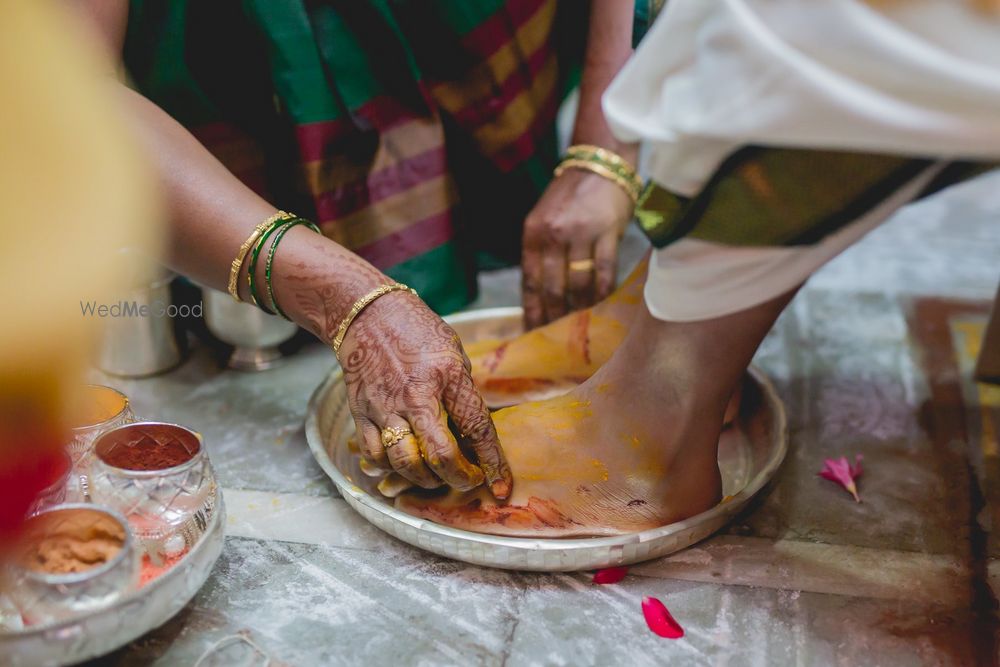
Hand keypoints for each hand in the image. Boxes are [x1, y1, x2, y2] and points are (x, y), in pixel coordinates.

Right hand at [337, 290, 512, 498]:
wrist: (367, 315)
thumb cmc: (417, 331)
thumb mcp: (454, 354)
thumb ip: (462, 394)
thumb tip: (472, 435)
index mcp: (447, 375)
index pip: (476, 428)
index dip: (492, 463)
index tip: (500, 486)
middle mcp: (415, 395)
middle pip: (439, 455)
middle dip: (459, 478)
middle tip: (468, 481)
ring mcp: (385, 406)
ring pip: (405, 463)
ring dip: (425, 479)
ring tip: (436, 475)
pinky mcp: (362, 413)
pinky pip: (375, 456)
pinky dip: (391, 469)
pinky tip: (403, 465)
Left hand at [522, 168, 633, 328]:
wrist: (598, 164)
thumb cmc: (570, 197)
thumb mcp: (544, 221)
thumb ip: (541, 253)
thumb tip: (540, 296)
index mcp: (533, 234)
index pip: (530, 282)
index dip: (532, 310)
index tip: (532, 332)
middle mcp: (553, 235)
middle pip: (552, 288)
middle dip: (554, 317)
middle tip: (558, 339)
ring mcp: (580, 233)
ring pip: (578, 284)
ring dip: (579, 309)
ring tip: (580, 328)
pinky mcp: (607, 232)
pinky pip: (604, 272)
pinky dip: (603, 293)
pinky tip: (602, 306)